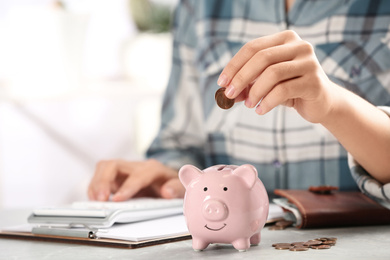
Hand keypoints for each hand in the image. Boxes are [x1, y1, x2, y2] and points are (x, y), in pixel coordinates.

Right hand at [88, 159, 184, 200]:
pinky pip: (101, 175)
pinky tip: (95, 198)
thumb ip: (177, 188)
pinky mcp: (117, 176)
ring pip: (104, 167)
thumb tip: (167, 192)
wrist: (170, 180)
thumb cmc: (174, 184)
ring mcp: (125, 170)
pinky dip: (95, 186)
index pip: (137, 176)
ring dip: (96, 183)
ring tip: (95, 200)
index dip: (127, 187)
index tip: (117, 199)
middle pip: (114, 165)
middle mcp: (137, 166)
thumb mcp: (182, 187)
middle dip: (103, 181)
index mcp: (153, 169)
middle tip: (100, 199)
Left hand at [217, 30, 337, 123]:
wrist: (322, 102)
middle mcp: (300, 46)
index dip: (234, 65)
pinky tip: (260, 110)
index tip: (221, 82)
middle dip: (241, 78)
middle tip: (229, 95)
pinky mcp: (314, 81)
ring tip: (248, 104)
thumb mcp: (265, 85)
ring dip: (255, 91)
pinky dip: (267, 102)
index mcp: (285, 39)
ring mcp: (309, 62)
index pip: (252, 47)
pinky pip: (283, 90)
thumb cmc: (290, 89)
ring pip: (272, 73)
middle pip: (262, 58)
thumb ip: (247, 86)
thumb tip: (224, 93)